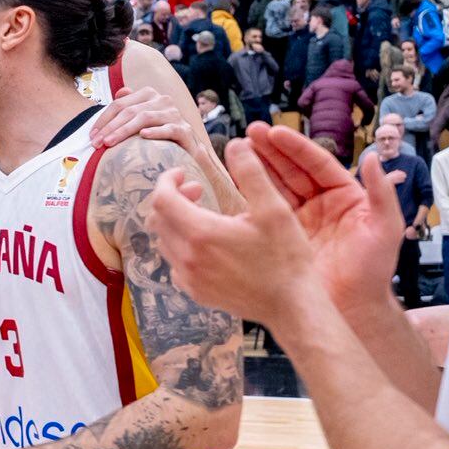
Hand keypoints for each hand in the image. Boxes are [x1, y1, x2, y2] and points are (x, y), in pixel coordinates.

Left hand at [93, 83, 201, 150]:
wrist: (186, 150)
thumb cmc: (158, 135)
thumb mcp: (142, 119)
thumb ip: (130, 105)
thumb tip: (120, 92)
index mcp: (149, 95)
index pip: (120, 104)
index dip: (103, 119)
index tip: (91, 136)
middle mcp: (162, 100)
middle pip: (130, 111)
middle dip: (110, 127)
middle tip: (96, 143)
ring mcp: (174, 114)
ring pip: (145, 118)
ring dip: (124, 131)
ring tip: (109, 143)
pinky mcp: (185, 129)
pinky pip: (168, 129)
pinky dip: (155, 132)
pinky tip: (143, 136)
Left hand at [143, 132, 340, 329]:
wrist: (291, 306)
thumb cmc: (286, 257)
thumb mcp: (274, 208)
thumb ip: (251, 173)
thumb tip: (236, 143)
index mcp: (201, 232)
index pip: (161, 199)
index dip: (167, 180)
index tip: (184, 174)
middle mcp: (186, 257)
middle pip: (158, 218)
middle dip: (172, 198)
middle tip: (197, 189)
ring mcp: (188, 278)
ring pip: (164, 240)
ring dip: (176, 221)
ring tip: (204, 213)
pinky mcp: (195, 293)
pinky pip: (174, 263)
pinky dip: (181, 245)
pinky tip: (207, 242)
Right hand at [177, 122, 406, 317]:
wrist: (352, 309)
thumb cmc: (373, 272)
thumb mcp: (385, 229)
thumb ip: (382, 193)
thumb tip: (373, 157)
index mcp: (345, 196)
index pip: (317, 164)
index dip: (295, 147)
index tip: (275, 133)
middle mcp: (321, 204)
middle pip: (293, 170)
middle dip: (271, 150)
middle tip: (249, 133)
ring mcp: (300, 221)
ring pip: (276, 187)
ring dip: (258, 167)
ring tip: (237, 149)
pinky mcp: (284, 239)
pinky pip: (265, 212)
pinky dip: (251, 196)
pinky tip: (236, 182)